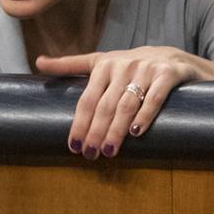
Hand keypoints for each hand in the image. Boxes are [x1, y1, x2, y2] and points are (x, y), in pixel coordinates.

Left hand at [35, 46, 213, 158]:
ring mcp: (146, 68)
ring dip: (116, 130)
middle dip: (95, 132)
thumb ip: (71, 65)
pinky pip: (155, 97)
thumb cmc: (132, 67)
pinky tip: (136, 133)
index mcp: (103, 64)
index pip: (86, 99)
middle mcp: (123, 64)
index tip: (73, 147)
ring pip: (127, 104)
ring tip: (108, 150)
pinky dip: (145, 115)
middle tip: (90, 155)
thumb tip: (38, 62)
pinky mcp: (169, 73)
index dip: (79, 124)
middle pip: (104, 105)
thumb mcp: (101, 62)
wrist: (175, 59)